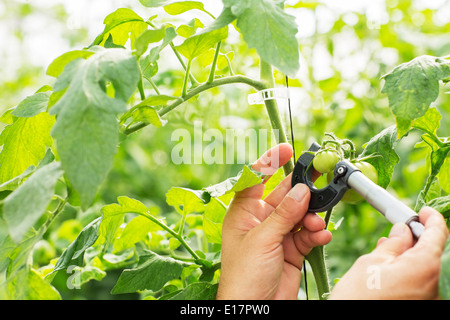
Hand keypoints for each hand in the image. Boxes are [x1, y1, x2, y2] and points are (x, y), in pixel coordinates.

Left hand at [216, 143, 331, 299]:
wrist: (256, 308)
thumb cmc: (244, 274)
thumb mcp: (262, 239)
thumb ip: (284, 214)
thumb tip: (302, 190)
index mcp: (244, 212)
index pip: (256, 179)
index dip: (269, 162)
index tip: (286, 148)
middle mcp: (261, 220)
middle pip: (285, 195)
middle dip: (302, 189)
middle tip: (321, 177)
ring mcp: (278, 234)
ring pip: (300, 214)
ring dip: (311, 217)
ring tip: (316, 224)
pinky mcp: (292, 249)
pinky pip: (308, 234)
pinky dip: (316, 233)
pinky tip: (321, 236)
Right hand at [329, 206, 448, 299]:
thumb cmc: (358, 297)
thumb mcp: (372, 262)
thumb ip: (394, 244)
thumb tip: (403, 230)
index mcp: (425, 267)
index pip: (438, 234)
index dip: (431, 218)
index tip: (424, 211)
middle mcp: (435, 284)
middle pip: (435, 251)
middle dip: (419, 237)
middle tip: (402, 229)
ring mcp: (430, 297)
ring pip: (428, 267)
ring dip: (413, 254)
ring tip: (390, 247)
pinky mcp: (421, 303)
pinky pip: (423, 281)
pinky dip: (412, 270)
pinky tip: (394, 266)